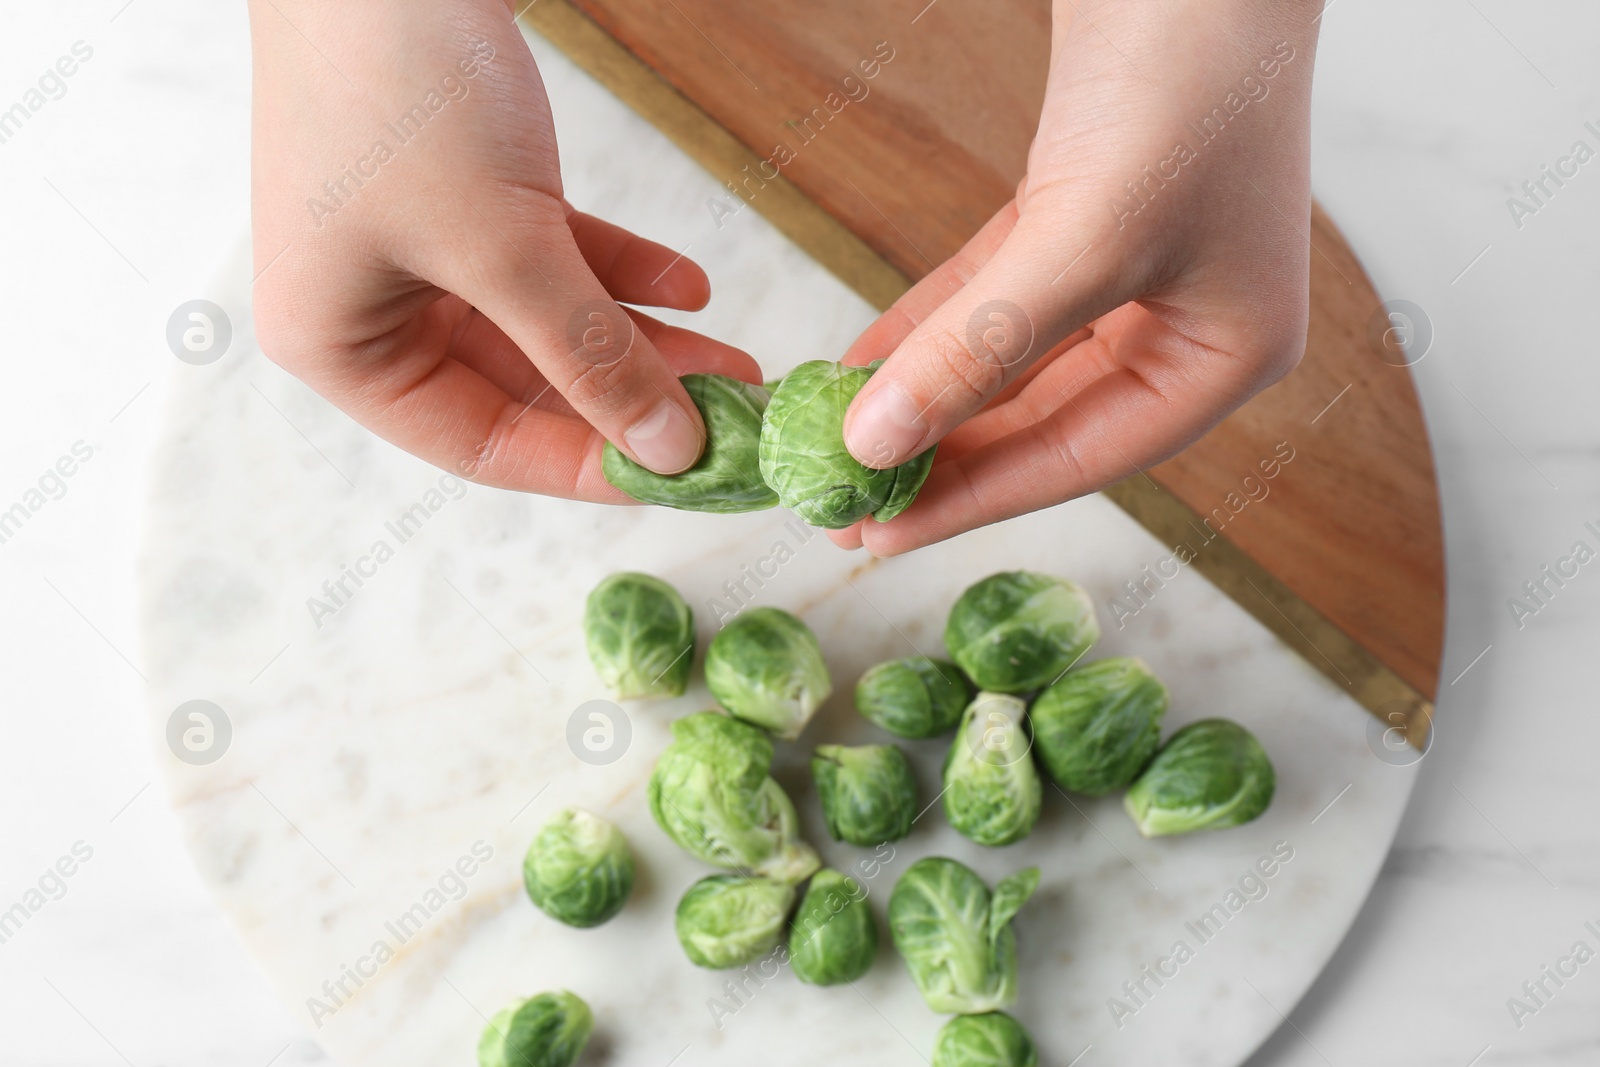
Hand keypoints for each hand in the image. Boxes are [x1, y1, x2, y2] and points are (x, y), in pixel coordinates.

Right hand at [248, 0, 757, 499]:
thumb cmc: (403, 91)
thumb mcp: (504, 246)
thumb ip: (590, 356)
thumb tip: (670, 450)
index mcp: (343, 348)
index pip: (485, 445)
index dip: (591, 466)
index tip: (687, 475)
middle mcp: (374, 311)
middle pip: (526, 389)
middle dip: (629, 399)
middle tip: (729, 420)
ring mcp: (420, 251)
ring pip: (548, 327)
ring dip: (640, 341)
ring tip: (733, 361)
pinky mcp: (463, 195)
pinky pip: (552, 259)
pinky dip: (619, 270)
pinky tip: (691, 283)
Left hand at [833, 0, 1321, 552]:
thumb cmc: (1186, 80)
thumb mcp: (1084, 240)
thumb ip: (980, 350)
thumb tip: (877, 442)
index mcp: (1226, 355)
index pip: (1082, 458)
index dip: (975, 499)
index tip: (880, 532)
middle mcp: (1185, 323)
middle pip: (1039, 418)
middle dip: (939, 455)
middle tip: (845, 499)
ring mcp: (1132, 268)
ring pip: (1008, 360)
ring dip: (923, 396)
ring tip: (837, 443)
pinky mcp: (1077, 212)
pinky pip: (990, 297)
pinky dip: (927, 328)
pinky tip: (859, 364)